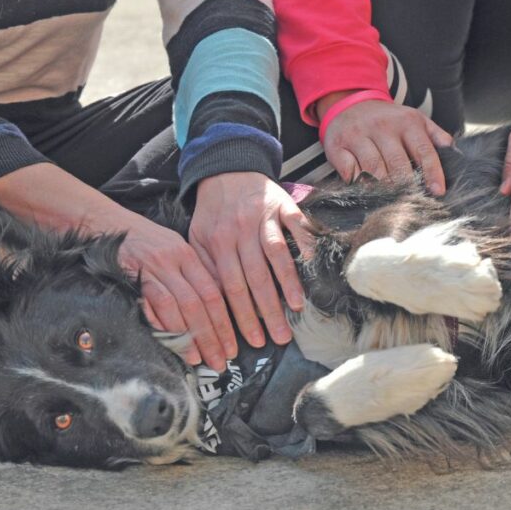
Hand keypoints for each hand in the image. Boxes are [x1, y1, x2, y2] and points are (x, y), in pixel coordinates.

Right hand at [0, 163, 235, 370]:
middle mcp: (171, 261)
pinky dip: (160, 326)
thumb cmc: (141, 240)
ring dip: (188, 337)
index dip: (224, 323)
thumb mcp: (173, 248)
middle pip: (198, 304)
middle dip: (211, 336)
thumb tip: (215, 306)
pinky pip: (148, 305)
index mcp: (186, 254)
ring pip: (176, 307)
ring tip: (198, 359)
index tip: (231, 347)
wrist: (102, 222)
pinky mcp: (128, 277)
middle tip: (219, 362)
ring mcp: (149, 269)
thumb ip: (193, 274)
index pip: (212, 293)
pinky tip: (169, 344)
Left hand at [190, 171, 315, 348]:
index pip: (230, 288)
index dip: (242, 317)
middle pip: (254, 278)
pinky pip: (297, 227)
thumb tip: (214, 305)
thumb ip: (206, 268)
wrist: (227, 168)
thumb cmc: (214, 212)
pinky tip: (313, 267)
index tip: (252, 341)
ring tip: (297, 309)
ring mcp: (263, 217)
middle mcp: (240, 231)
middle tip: (280, 337)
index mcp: (217, 243)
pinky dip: (306, 245)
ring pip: (275, 255)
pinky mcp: (283, 205)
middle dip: (267, 311)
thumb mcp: (197, 238)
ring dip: (288, 284)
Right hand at [317, 92, 453, 193]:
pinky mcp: (337, 145)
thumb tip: (456, 154)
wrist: (350, 103)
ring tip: (390, 202)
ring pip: (373, 170)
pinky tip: (364, 191)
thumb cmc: (388, 120)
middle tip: (411, 202)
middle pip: (397, 164)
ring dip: (382, 188)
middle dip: (406, 186)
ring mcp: (358, 135)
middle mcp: (382, 127)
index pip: (423, 150)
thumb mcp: (414, 120)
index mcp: (407, 122)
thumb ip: (436, 136)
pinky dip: (356, 184)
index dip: (432, 172)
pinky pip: (349, 171)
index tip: (438, 192)